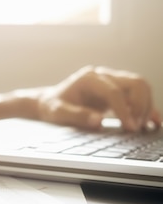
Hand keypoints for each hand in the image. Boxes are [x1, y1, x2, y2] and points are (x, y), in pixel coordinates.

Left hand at [37, 65, 160, 130]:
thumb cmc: (53, 106)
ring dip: (145, 106)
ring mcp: (113, 81)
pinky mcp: (118, 90)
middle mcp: (104, 75)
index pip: (115, 91)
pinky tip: (154, 123)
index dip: (124, 110)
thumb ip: (76, 116)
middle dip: (140, 105)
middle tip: (136, 127)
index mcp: (89, 78)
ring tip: (139, 127)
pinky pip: (139, 95)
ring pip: (141, 87)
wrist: (50, 101)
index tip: (129, 127)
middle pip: (135, 83)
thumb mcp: (57, 113)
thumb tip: (97, 121)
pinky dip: (148, 107)